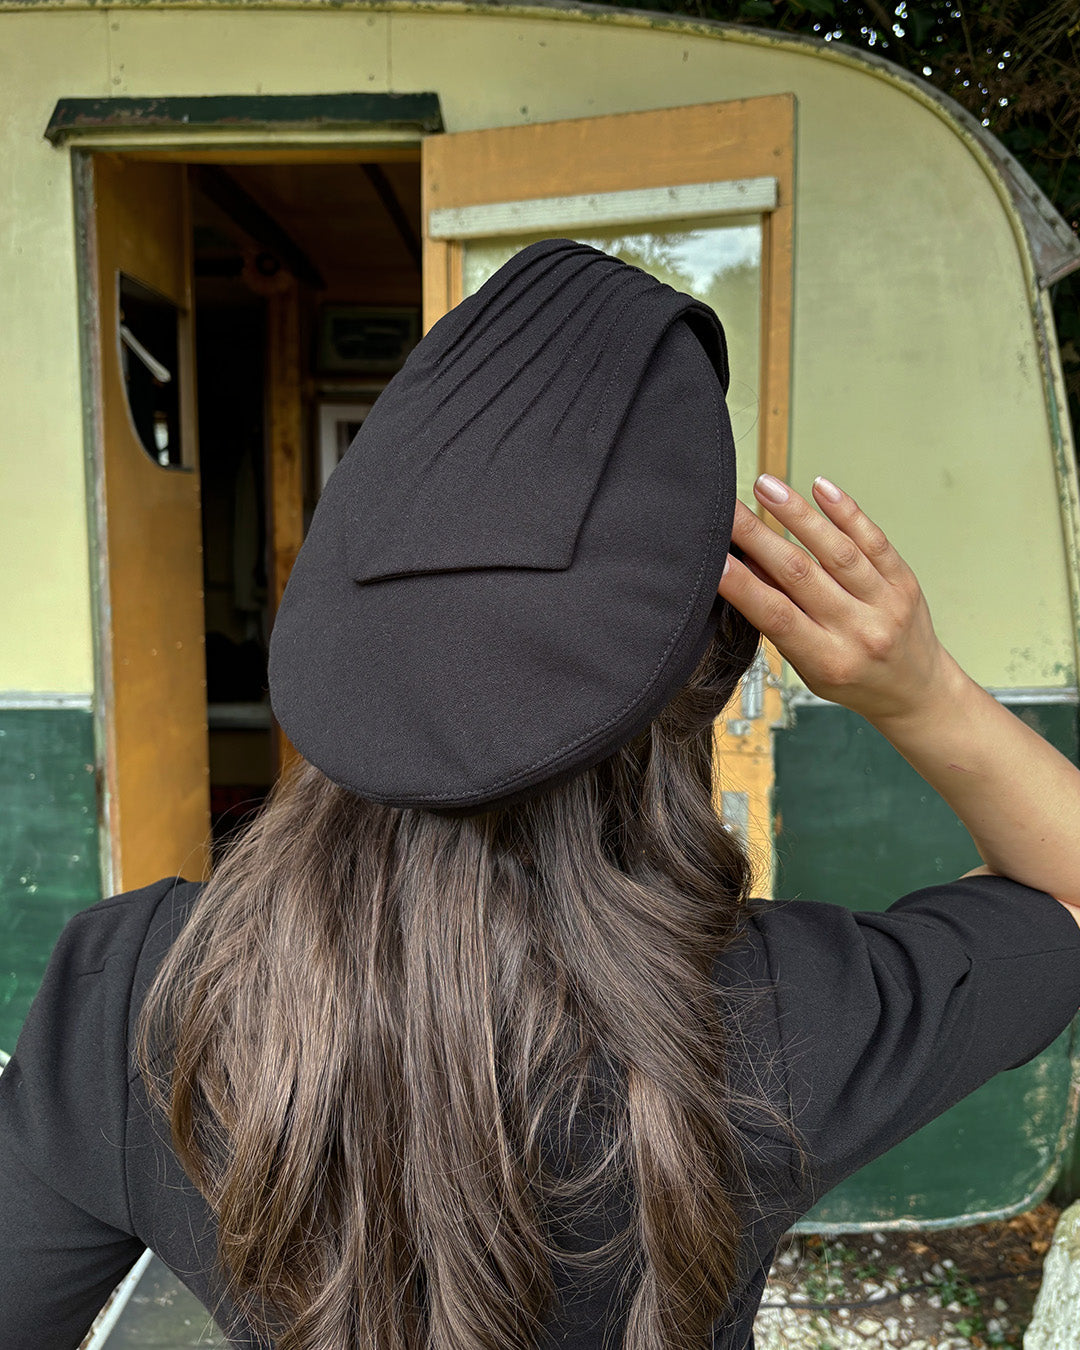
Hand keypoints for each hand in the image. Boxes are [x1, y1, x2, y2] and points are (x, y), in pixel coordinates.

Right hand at [716, 474, 954, 725]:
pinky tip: (820, 487)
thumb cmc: (852, 680)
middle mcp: (860, 631)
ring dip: (797, 515)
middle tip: (726, 510)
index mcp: (829, 660)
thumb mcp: (809, 666)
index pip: (778, 617)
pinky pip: (874, 540)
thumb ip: (781, 622)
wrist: (916, 691)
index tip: (715, 560)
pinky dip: (846, 512)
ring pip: (836, 551)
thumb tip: (745, 568)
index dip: (744, 586)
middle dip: (758, 538)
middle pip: (801, 576)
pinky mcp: (905, 581)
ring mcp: (886, 604)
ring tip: (766, 487)